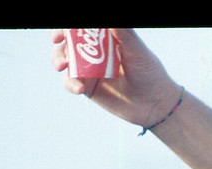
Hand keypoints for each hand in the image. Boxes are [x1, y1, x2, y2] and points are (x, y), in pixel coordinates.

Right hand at [51, 28, 183, 130]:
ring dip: (58, 59)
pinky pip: (71, 83)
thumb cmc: (150, 73)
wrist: (154, 104)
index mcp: (105, 38)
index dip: (69, 26)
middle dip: (59, 39)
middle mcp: (94, 52)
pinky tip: (79, 88)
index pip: (82, 28)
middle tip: (57, 40)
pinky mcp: (88, 88)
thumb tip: (110, 20)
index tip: (64, 28)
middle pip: (69, 41)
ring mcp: (89, 70)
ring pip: (65, 60)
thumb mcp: (137, 50)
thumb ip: (123, 33)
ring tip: (63, 65)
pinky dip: (70, 83)